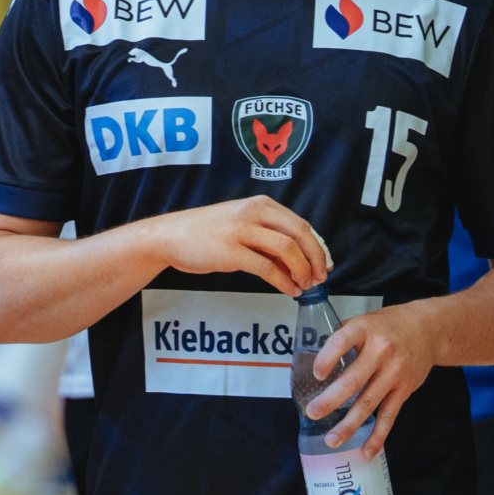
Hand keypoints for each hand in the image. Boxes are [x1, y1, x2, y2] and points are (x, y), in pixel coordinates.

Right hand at [158, 196, 329, 296]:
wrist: (171, 236)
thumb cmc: (207, 232)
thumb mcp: (241, 226)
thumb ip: (268, 239)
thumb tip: (298, 261)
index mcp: (260, 204)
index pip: (301, 224)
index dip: (317, 247)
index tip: (322, 264)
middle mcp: (254, 213)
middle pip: (299, 234)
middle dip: (315, 258)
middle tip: (320, 277)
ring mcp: (242, 231)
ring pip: (287, 249)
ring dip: (302, 271)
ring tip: (304, 286)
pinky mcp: (231, 251)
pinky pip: (267, 268)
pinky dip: (283, 281)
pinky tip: (288, 290)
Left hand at [308, 302, 443, 457]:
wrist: (429, 330)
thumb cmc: (390, 325)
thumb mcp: (365, 320)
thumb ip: (342, 336)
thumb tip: (314, 358)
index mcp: (365, 329)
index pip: (342, 342)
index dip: (327, 358)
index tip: (315, 374)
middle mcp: (381, 351)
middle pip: (353, 380)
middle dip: (330, 400)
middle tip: (313, 412)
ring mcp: (394, 373)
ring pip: (368, 403)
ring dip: (348, 424)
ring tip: (331, 439)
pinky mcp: (404, 390)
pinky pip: (389, 416)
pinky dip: (378, 436)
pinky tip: (366, 451)